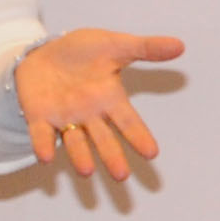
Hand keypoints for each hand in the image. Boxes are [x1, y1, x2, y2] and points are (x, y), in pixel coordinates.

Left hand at [17, 29, 185, 185]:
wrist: (43, 51)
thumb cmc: (82, 52)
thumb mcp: (115, 45)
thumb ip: (146, 48)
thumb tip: (180, 45)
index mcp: (110, 99)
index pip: (128, 121)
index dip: (139, 136)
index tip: (152, 153)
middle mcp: (90, 114)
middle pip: (103, 139)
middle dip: (112, 156)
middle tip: (121, 176)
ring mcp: (64, 117)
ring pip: (75, 141)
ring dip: (80, 156)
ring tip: (86, 172)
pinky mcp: (39, 116)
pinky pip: (42, 133)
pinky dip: (44, 144)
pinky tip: (46, 157)